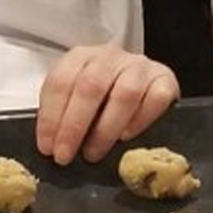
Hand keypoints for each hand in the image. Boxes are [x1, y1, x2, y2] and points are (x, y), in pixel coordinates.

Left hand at [36, 44, 179, 165]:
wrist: (140, 82)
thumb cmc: (100, 98)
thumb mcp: (75, 98)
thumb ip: (64, 113)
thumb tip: (52, 145)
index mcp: (81, 57)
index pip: (61, 81)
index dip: (51, 116)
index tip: (47, 147)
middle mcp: (111, 56)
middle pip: (91, 86)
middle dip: (74, 126)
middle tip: (65, 156)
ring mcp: (140, 66)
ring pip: (124, 94)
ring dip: (105, 129)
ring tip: (93, 154)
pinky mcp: (165, 78)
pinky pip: (156, 98)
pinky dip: (140, 120)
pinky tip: (126, 137)